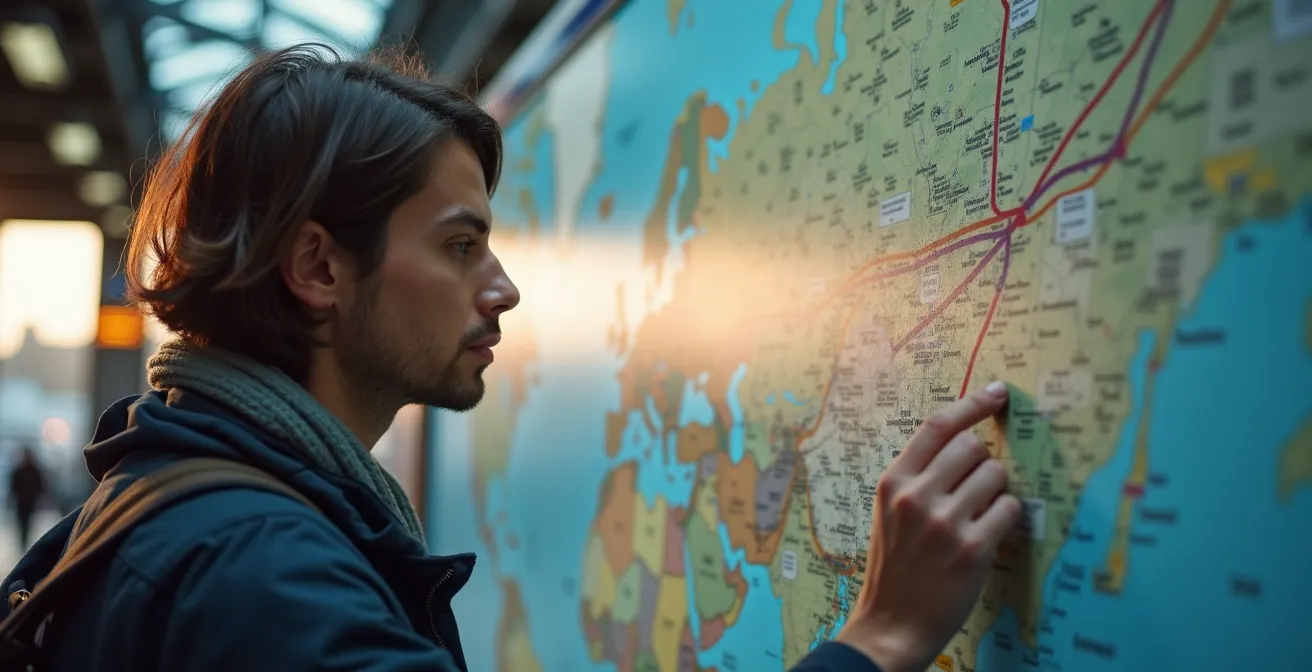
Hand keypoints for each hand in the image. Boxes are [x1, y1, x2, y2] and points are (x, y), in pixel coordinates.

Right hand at [837, 381, 1021, 671]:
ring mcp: (944, 522)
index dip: (972, 403)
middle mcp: (916, 496)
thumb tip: (967, 439)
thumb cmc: (895, 566)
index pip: (937, 425)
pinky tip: (989, 534)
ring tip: (979, 515)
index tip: (997, 392)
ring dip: (996, 490)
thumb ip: (919, 476)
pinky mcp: (972, 548)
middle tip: (976, 487)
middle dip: (983, 461)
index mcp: (893, 481)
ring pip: (995, 475)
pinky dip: (1006, 517)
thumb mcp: (890, 511)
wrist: (891, 624)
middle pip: (972, 446)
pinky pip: (1008, 509)